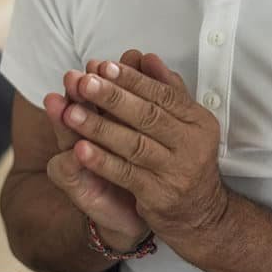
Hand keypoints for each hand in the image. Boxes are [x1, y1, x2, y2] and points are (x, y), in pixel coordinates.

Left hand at [57, 51, 229, 247]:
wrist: (200, 214)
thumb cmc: (186, 160)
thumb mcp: (186, 124)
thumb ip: (168, 91)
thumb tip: (147, 57)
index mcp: (198, 121)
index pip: (163, 94)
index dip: (132, 79)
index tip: (103, 65)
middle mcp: (192, 144)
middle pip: (148, 116)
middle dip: (112, 97)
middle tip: (83, 82)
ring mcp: (176, 171)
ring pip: (133, 144)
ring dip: (99, 127)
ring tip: (71, 113)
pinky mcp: (159, 195)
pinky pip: (126, 174)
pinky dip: (102, 161)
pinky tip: (79, 150)